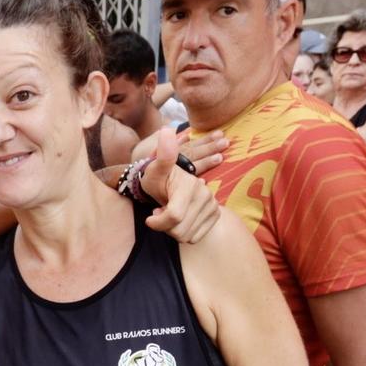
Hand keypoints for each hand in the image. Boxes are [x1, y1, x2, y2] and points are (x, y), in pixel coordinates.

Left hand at [137, 127, 225, 243]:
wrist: (172, 183)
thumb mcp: (155, 169)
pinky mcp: (215, 215)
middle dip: (165, 226)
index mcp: (190, 185)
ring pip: (187, 236)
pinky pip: (196, 237)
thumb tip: (166, 129)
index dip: (158, 222)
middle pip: (180, 230)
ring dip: (174, 229)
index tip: (151, 216)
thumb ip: (163, 154)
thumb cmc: (158, 178)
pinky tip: (181, 218)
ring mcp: (213, 205)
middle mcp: (205, 195)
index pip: (174, 217)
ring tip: (170, 212)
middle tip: (162, 211)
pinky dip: (185, 232)